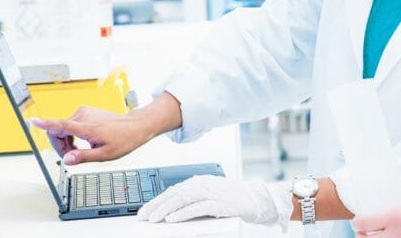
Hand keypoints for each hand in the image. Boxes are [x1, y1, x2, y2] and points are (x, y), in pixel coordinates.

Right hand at [30, 106, 149, 164]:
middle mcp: (83, 116)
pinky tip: (83, 141)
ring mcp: (85, 112)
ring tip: (81, 150)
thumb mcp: (105, 154)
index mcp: (87, 127)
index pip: (61, 125)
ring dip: (66, 141)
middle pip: (57, 131)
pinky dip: (72, 135)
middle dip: (60, 146)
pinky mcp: (86, 112)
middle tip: (73, 157)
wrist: (135, 126)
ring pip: (63, 128)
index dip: (45, 124)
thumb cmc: (123, 139)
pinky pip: (70, 124)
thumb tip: (67, 160)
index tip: (32, 121)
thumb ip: (84, 157)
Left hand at [137, 175, 293, 230]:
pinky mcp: (220, 203)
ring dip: (165, 209)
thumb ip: (192, 200)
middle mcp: (204, 183)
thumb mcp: (210, 197)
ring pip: (183, 199)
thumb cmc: (233, 200)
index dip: (157, 201)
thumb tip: (170, 212)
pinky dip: (182, 213)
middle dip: (156, 206)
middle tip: (143, 216)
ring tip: (153, 219)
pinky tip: (171, 219)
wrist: (257, 200)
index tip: (143, 211)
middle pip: (174, 194)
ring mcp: (212, 192)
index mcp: (200, 181)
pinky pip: (197, 208)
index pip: (173, 190)